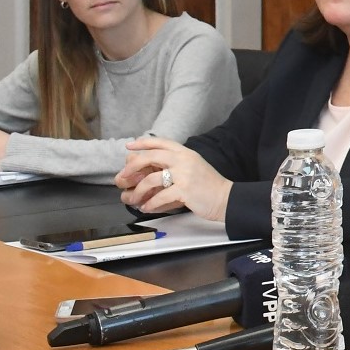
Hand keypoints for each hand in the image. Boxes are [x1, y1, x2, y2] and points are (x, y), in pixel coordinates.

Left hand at [116, 138, 232, 221]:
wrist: (225, 198)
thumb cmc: (208, 185)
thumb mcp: (193, 167)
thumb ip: (176, 164)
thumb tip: (150, 169)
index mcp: (186, 152)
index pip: (161, 142)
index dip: (143, 142)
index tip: (129, 145)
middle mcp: (184, 160)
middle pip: (151, 156)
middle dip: (133, 167)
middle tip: (123, 177)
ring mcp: (184, 174)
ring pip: (151, 179)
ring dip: (138, 191)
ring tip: (135, 200)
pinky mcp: (184, 190)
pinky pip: (159, 196)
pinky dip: (150, 203)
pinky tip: (147, 207)